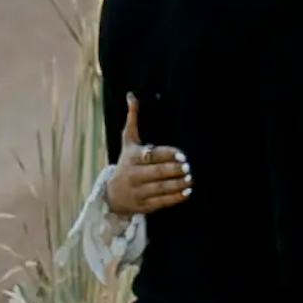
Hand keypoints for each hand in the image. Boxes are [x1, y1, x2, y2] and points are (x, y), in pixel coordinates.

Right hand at [100, 94, 190, 226]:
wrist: (112, 195)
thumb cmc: (126, 162)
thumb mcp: (127, 142)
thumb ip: (132, 120)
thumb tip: (132, 96)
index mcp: (131, 158)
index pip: (150, 155)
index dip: (166, 154)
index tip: (181, 154)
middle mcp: (133, 175)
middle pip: (155, 172)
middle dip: (173, 170)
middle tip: (188, 166)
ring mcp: (138, 192)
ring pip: (159, 188)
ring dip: (176, 184)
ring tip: (190, 179)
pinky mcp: (143, 206)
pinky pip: (160, 202)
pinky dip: (174, 198)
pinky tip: (186, 192)